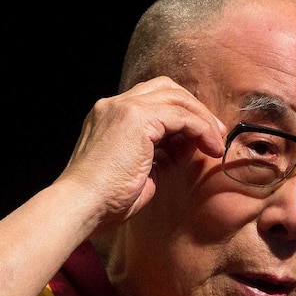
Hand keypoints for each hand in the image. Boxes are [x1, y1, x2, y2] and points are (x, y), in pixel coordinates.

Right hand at [59, 76, 226, 235]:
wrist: (80, 207)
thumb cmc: (103, 201)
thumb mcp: (137, 171)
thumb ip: (158, 153)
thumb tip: (184, 146)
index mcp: (108, 117)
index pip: (152, 99)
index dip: (181, 114)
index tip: (199, 137)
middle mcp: (113, 105)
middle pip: (166, 88)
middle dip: (195, 109)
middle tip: (215, 134)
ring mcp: (123, 108)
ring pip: (177, 98)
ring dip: (202, 119)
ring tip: (216, 143)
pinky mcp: (136, 118)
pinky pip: (181, 115)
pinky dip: (200, 128)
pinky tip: (209, 147)